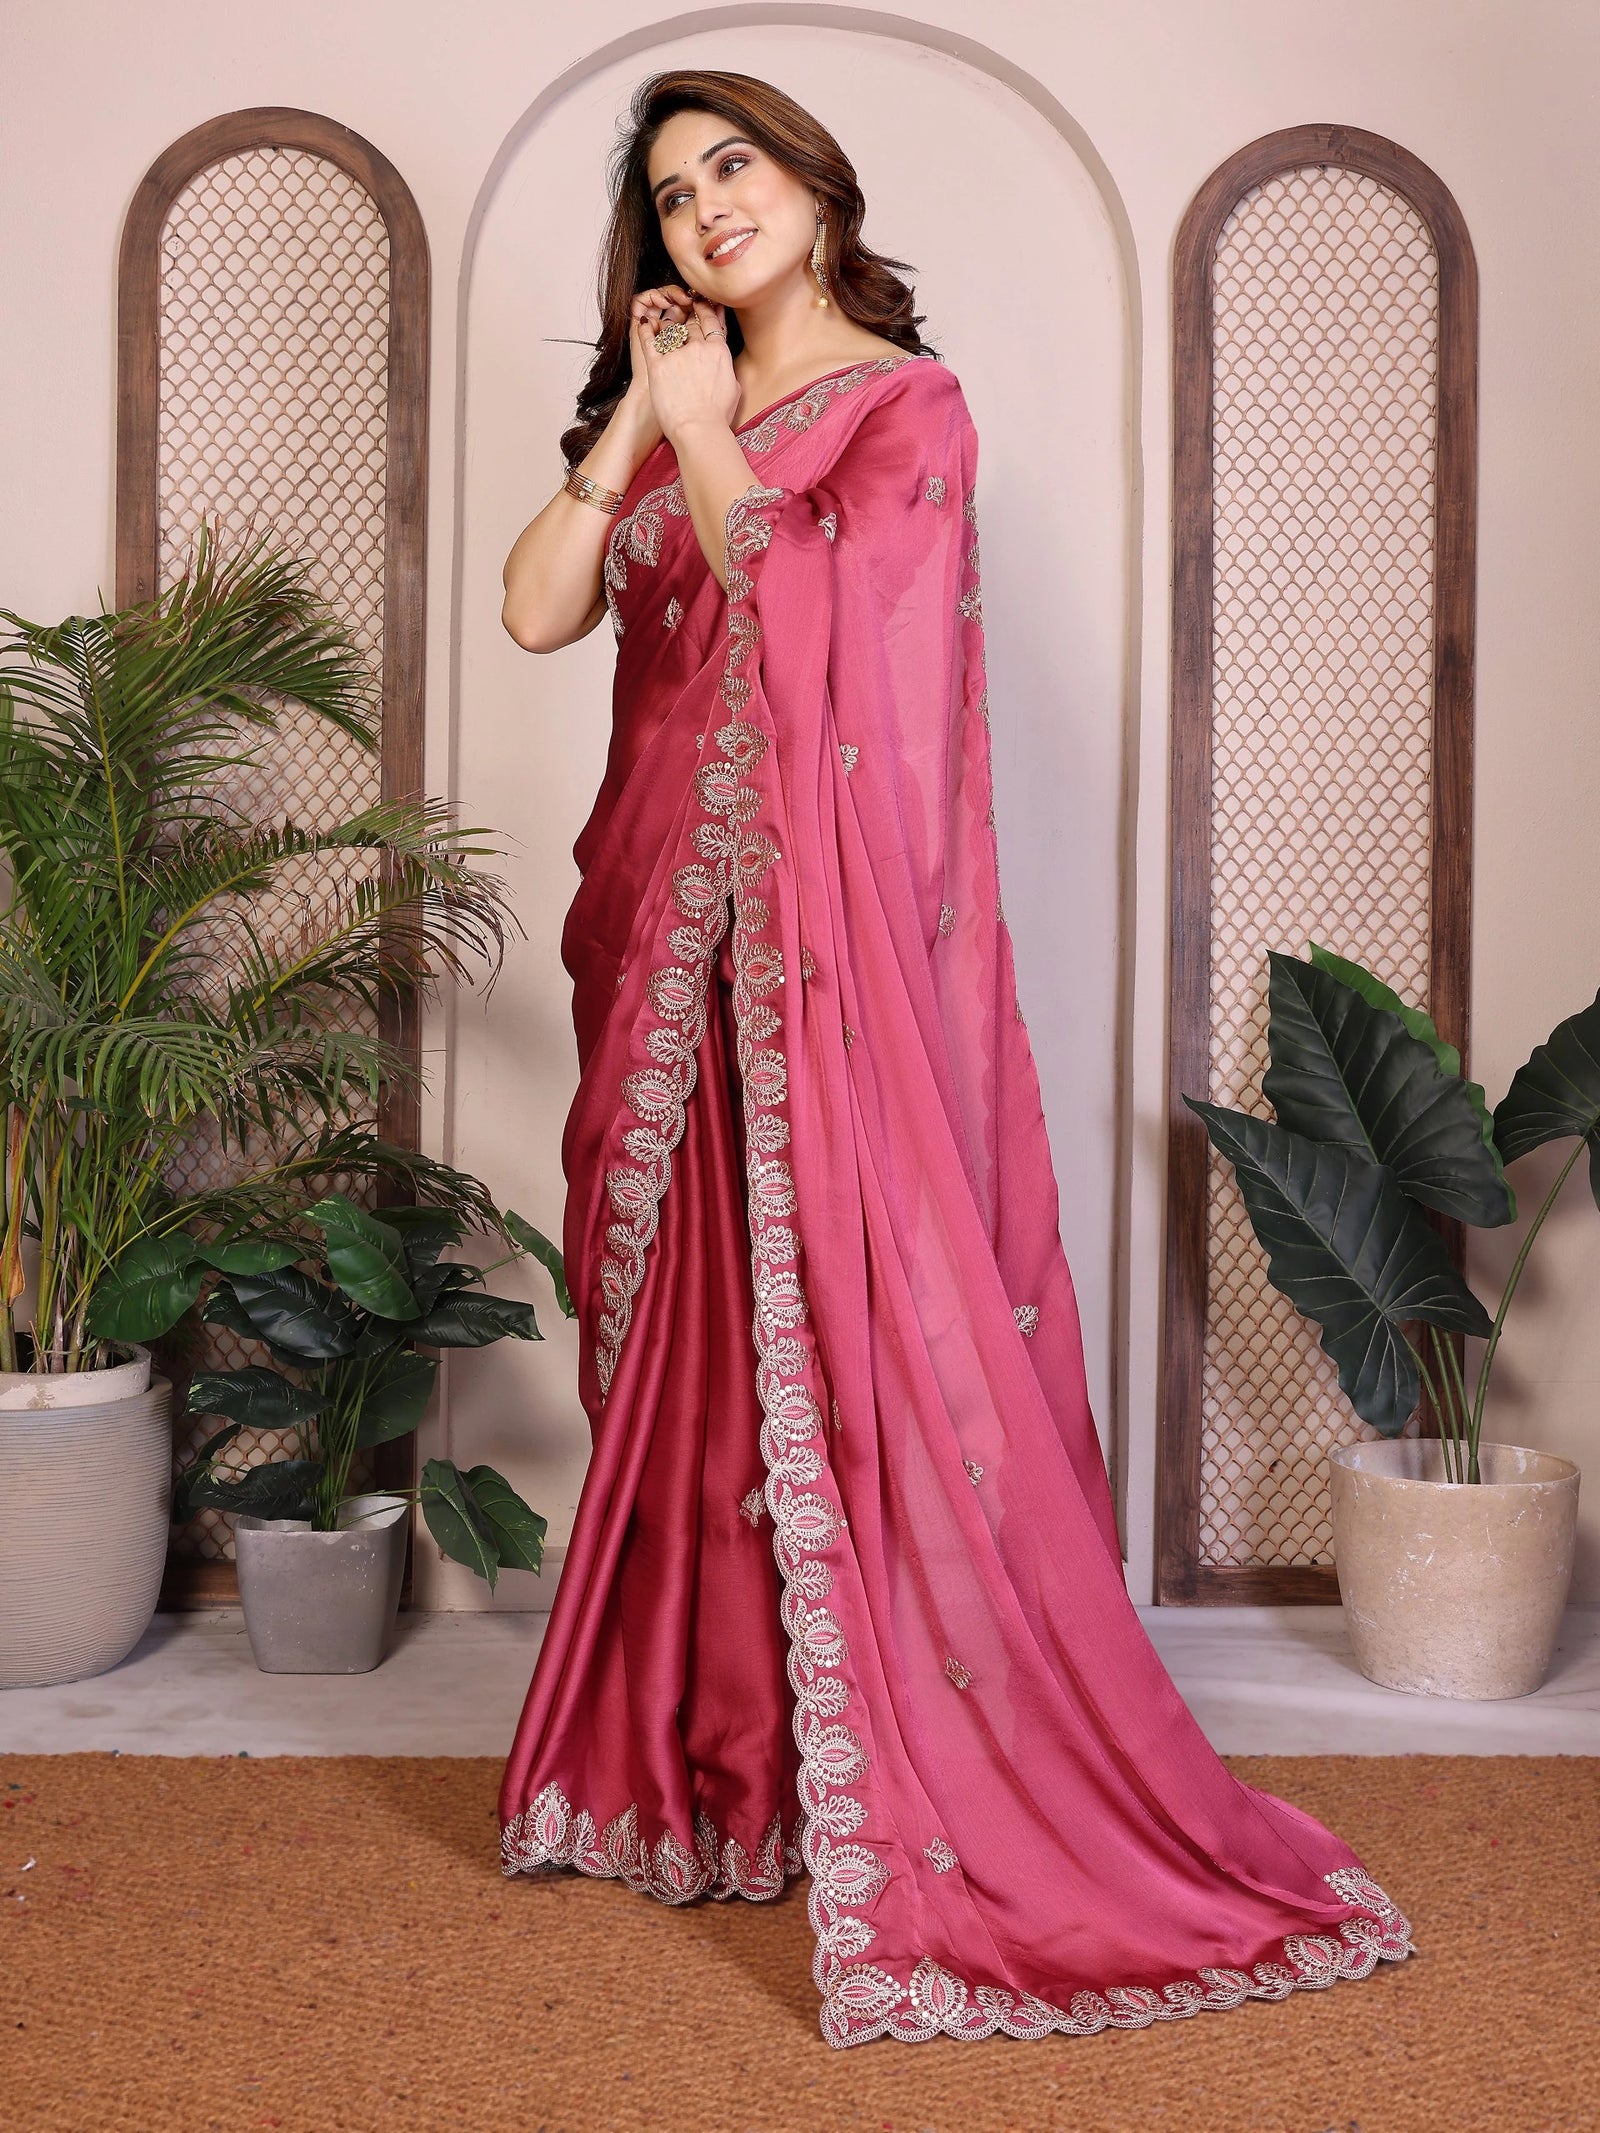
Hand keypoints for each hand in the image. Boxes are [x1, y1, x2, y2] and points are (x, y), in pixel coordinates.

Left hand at [630, 285, 737, 448]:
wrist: (699, 430)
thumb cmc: (716, 416)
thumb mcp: (733, 388)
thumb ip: (726, 368)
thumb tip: (723, 362)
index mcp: (718, 351)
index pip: (709, 321)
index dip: (703, 310)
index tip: (698, 305)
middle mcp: (698, 347)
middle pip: (689, 325)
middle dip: (684, 323)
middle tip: (679, 320)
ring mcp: (677, 354)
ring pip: (669, 330)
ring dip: (666, 327)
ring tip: (662, 326)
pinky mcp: (657, 365)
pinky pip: (648, 340)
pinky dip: (646, 331)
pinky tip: (644, 325)